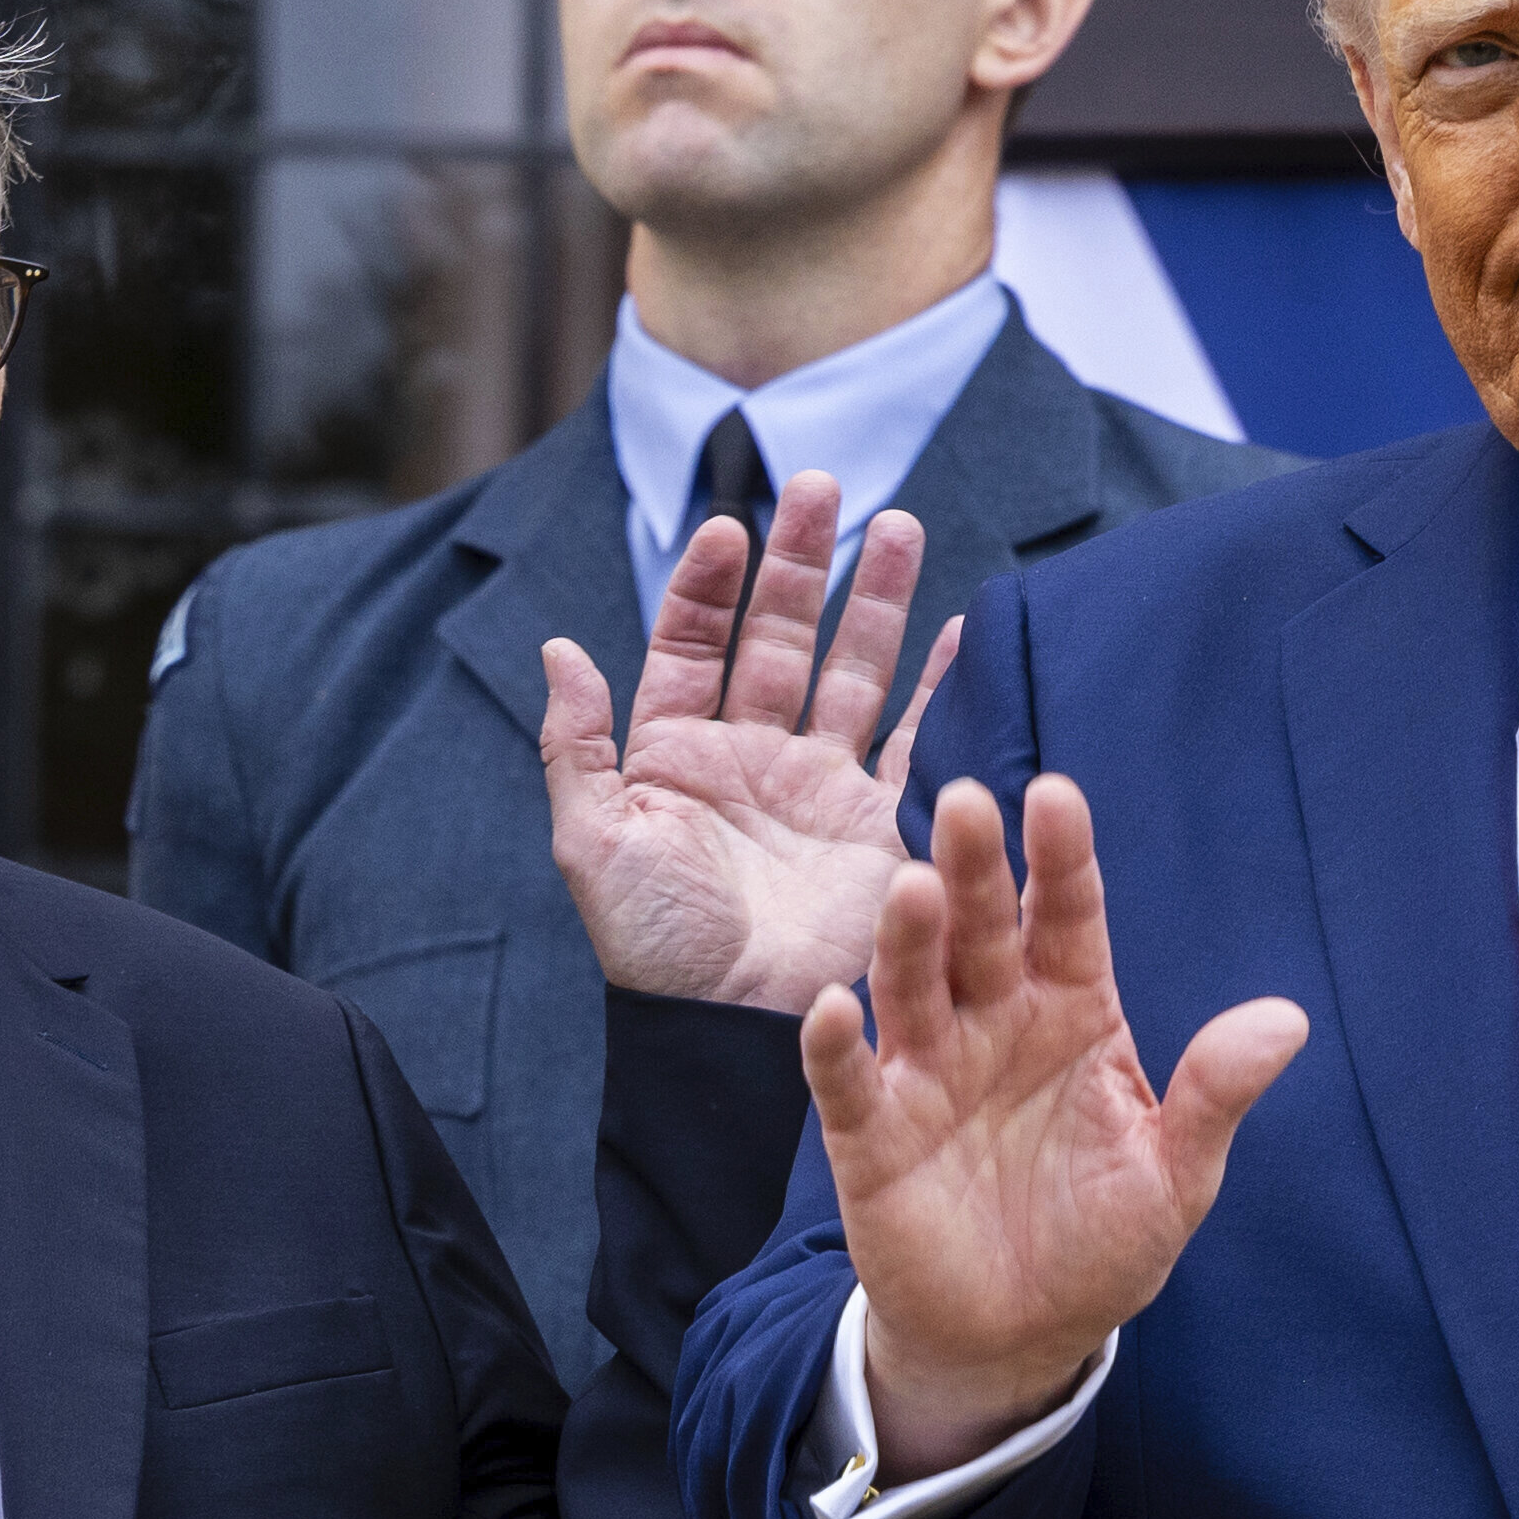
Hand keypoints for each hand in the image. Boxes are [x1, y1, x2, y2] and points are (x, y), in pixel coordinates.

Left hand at [541, 470, 964, 1012]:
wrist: (733, 1031)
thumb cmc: (655, 950)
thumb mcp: (592, 844)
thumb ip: (575, 744)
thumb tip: (557, 646)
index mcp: (672, 757)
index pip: (690, 644)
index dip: (706, 586)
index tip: (727, 528)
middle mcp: (748, 761)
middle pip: (779, 637)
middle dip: (801, 563)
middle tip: (825, 486)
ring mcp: (818, 788)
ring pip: (850, 669)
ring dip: (875, 598)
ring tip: (899, 523)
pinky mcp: (878, 823)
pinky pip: (914, 738)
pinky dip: (942, 685)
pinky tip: (962, 627)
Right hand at [812, 772, 1309, 1477]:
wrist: (1022, 1338)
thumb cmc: (1104, 1243)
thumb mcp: (1178, 1175)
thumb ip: (1214, 1094)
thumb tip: (1288, 1018)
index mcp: (1074, 1013)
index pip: (1069, 919)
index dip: (1062, 861)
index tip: (1057, 797)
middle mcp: (994, 1024)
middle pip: (982, 932)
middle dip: (975, 870)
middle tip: (968, 804)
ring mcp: (928, 1074)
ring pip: (913, 987)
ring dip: (908, 938)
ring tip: (912, 889)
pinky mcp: (872, 1137)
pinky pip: (849, 1082)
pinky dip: (838, 1046)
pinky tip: (838, 1007)